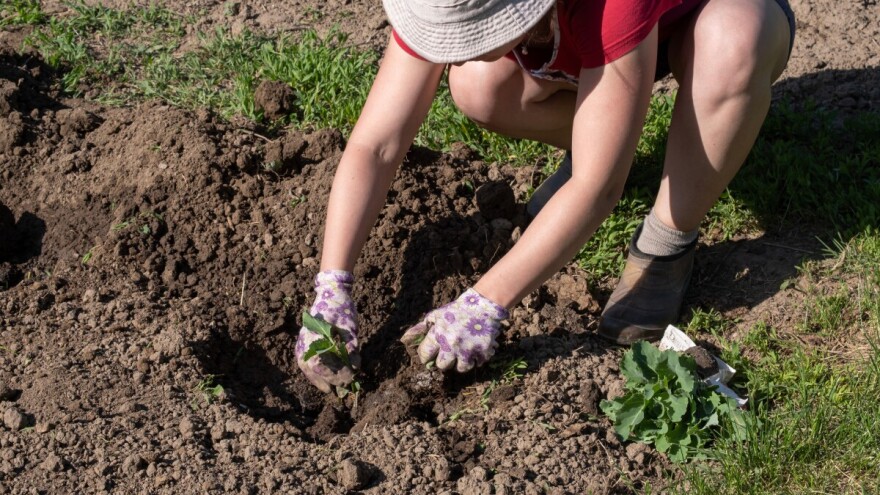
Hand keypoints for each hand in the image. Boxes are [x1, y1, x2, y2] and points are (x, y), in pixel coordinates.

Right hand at [296, 270, 360, 392]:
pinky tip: (320, 377)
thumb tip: (355, 368)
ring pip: (306, 366)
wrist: (331, 292)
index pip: (323, 364)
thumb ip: (351, 348)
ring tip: (327, 388)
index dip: (336, 375)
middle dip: (327, 380)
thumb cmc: (342, 309)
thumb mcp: (350, 328)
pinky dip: (312, 371)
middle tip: (339, 389)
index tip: (349, 379)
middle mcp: (305, 341)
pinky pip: (304, 360)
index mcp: (315, 338)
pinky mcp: (303, 339)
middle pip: (313, 368)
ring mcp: (302, 340)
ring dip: (316, 379)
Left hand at [401, 288, 508, 371]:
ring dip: (461, 363)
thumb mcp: (436, 316)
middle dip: (444, 361)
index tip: (430, 354)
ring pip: (461, 368)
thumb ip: (421, 328)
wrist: (482, 306)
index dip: (426, 356)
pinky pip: (477, 364)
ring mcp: (468, 349)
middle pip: (442, 366)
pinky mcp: (482, 352)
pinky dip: (475, 360)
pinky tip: (474, 351)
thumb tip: (405, 339)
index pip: (425, 354)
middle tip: (448, 354)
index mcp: (438, 334)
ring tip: (462, 353)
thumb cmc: (456, 311)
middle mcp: (452, 344)